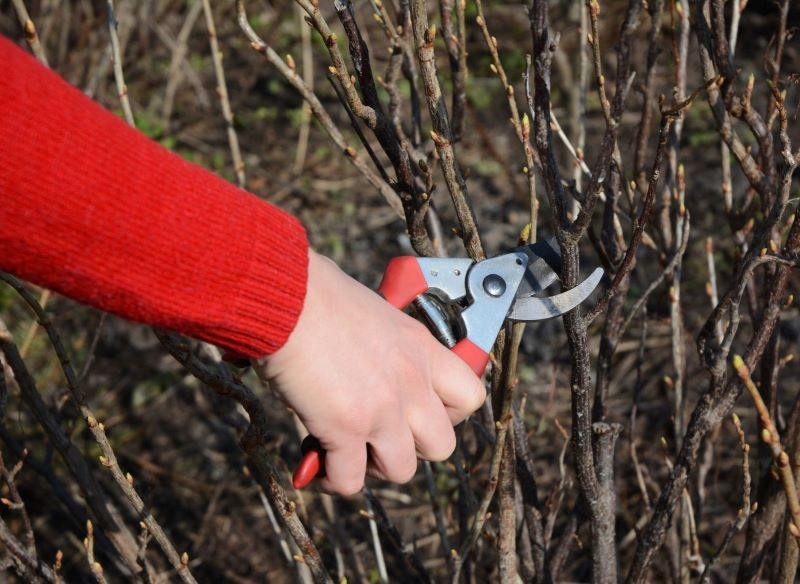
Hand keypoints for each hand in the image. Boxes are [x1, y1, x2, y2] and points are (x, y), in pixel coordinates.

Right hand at [255, 250, 485, 494]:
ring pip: (402, 471)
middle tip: (381, 434)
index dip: (448, 414)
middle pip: (443, 446)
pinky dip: (334, 479)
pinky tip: (316, 464)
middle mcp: (410, 381)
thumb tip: (366, 360)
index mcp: (420, 348)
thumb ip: (383, 344)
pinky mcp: (346, 428)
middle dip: (412, 447)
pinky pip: (351, 481)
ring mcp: (382, 408)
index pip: (470, 396)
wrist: (286, 295)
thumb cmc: (316, 292)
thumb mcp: (372, 312)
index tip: (420, 412)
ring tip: (348, 449)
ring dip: (374, 466)